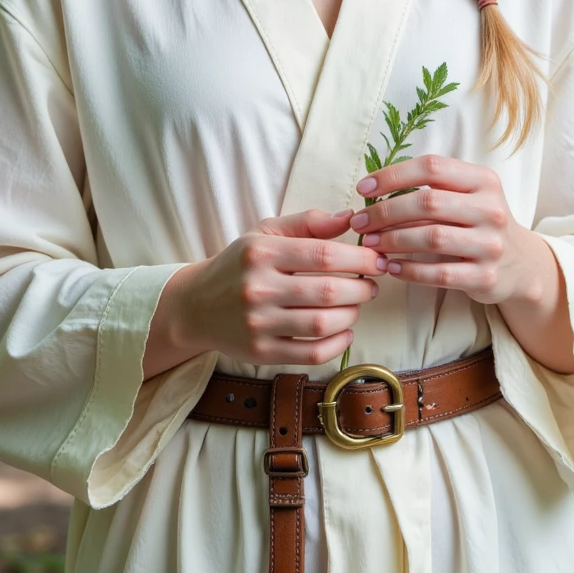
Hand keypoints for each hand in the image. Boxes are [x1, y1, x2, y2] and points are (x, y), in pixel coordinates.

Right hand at [143, 208, 386, 377]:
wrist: (196, 306)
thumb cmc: (239, 265)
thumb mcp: (265, 233)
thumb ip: (307, 223)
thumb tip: (350, 218)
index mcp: (261, 252)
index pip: (324, 254)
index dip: (360, 259)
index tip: (377, 261)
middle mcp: (258, 288)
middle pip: (328, 291)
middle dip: (362, 289)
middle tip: (371, 286)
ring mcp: (258, 324)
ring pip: (322, 324)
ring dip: (352, 315)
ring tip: (356, 306)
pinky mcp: (260, 352)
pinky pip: (311, 353)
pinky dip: (337, 344)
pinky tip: (344, 331)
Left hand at [350, 154, 542, 305]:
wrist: (521, 264)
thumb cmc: (479, 223)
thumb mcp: (469, 195)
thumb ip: (433, 187)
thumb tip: (374, 188)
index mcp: (484, 180)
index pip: (432, 167)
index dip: (393, 175)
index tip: (363, 188)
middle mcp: (490, 209)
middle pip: (427, 203)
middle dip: (384, 212)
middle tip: (358, 222)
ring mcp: (491, 245)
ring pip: (431, 238)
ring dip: (392, 241)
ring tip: (370, 244)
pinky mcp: (485, 277)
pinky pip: (439, 274)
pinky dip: (410, 270)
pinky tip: (391, 267)